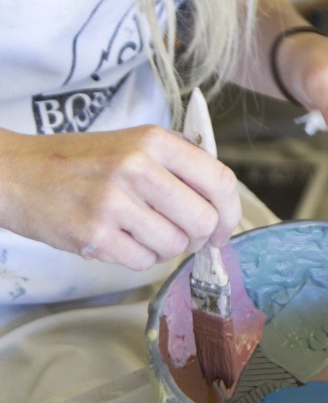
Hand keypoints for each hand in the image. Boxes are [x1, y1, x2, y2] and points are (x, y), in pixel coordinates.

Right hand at [0, 126, 240, 269]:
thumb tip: (222, 206)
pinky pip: (143, 261)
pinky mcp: (95, 235)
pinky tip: (121, 238)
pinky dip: (139, 257)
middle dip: (199, 235)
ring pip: (174, 245)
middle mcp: (138, 167)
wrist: (20, 174)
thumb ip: (178, 167)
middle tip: (184, 233)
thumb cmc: (83, 161)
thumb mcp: (134, 144)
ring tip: (140, 229)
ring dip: (164, 246)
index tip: (225, 226)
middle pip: (203, 219)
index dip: (230, 210)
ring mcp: (114, 202)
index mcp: (155, 140)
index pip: (219, 179)